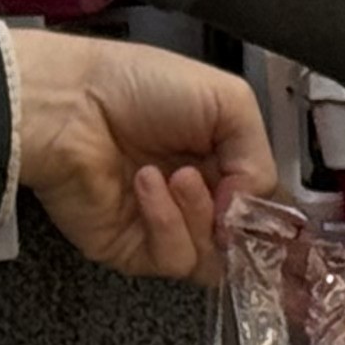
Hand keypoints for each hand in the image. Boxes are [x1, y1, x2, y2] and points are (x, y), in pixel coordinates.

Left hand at [7, 29, 278, 280]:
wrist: (71, 101)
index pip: (259, 209)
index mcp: (219, 164)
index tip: (274, 213)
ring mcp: (163, 230)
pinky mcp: (130, 251)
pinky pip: (170, 258)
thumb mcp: (227, 100)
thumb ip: (258, 157)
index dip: (269, 216)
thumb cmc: (142, 86)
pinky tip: (147, 184)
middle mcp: (195, 202)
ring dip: (200, 215)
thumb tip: (253, 210)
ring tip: (177, 175)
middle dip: (240, 222)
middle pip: (241, 243)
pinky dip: (167, 222)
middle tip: (228, 192)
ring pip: (211, 259)